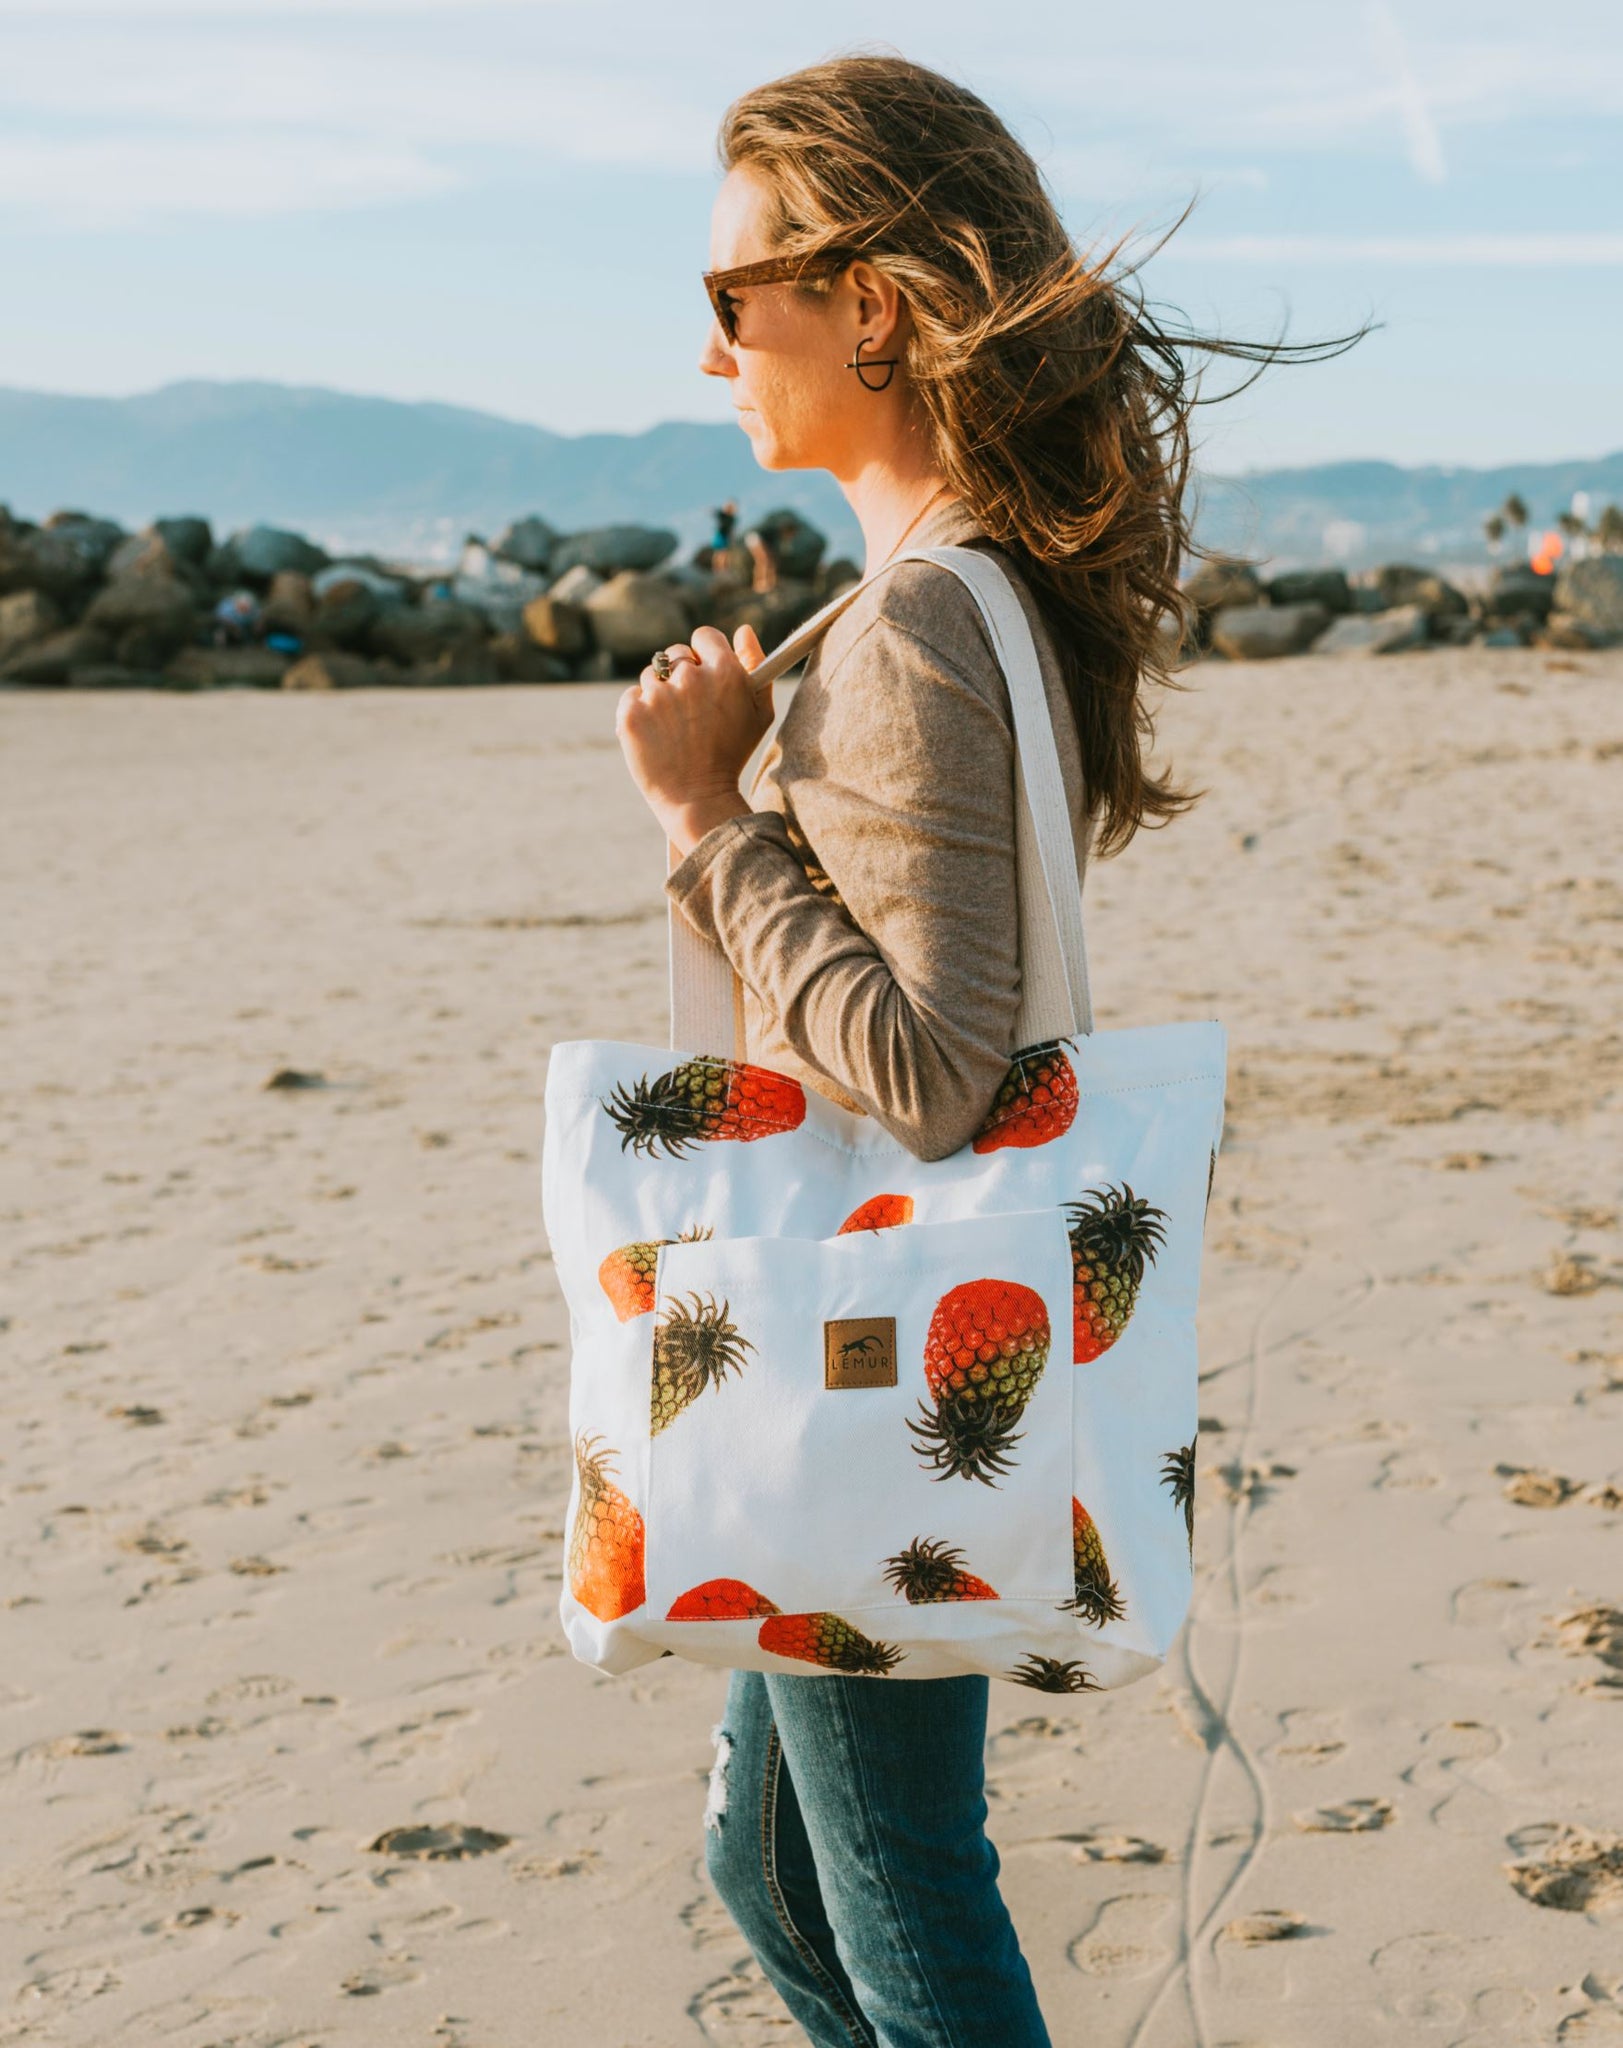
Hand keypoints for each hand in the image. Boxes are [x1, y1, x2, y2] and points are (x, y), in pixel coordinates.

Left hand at [617, 624, 769, 854]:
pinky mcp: (632, 713)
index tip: (705, 674)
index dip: (705, 655)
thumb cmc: (732, 755)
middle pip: (676, 653)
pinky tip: (655, 734)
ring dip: (659, 694)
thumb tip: (744, 629)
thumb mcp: (758, 713)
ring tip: (673, 727)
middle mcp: (690, 677)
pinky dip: (639, 712)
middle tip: (689, 709)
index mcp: (725, 671)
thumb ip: (756, 666)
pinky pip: (631, 696)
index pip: (705, 636)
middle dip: (681, 674)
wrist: (698, 798)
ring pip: (652, 675)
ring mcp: (658, 695)